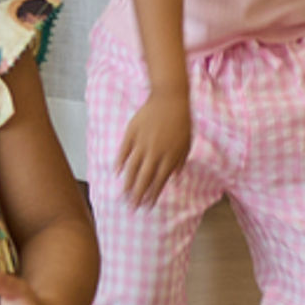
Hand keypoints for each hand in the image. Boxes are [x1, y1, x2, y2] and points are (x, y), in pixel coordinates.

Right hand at [113, 85, 193, 202]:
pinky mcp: (132, 133)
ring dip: (128, 183)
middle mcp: (155, 152)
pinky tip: (117, 172)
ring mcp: (142, 143)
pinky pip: (124, 151)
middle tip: (133, 207)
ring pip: (133, 167)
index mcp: (170, 155)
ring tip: (124, 195)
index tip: (148, 206)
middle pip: (145, 178)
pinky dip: (120, 162)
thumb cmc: (181, 120)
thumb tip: (174, 178)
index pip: (160, 180)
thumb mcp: (187, 142)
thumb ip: (179, 161)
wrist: (170, 97)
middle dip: (138, 195)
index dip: (153, 194)